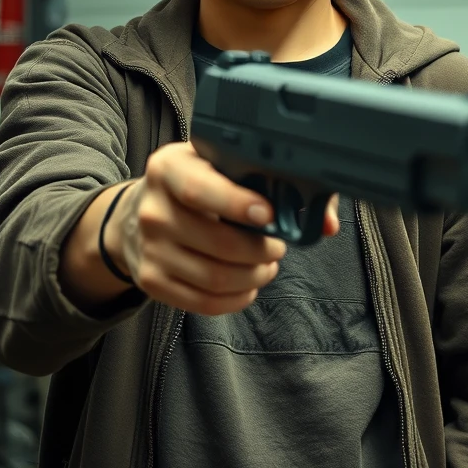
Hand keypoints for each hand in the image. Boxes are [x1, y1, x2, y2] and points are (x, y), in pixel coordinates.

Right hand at [106, 142, 339, 315]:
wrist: (141, 212)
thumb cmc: (201, 183)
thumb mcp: (225, 165)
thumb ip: (283, 181)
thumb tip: (327, 223)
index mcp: (170, 167)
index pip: (200, 189)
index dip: (237, 204)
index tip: (269, 214)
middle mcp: (154, 208)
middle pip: (216, 242)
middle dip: (261, 250)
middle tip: (278, 247)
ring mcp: (149, 248)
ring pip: (213, 277)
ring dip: (253, 276)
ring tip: (267, 265)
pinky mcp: (151, 280)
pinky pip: (201, 302)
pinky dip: (235, 299)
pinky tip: (248, 284)